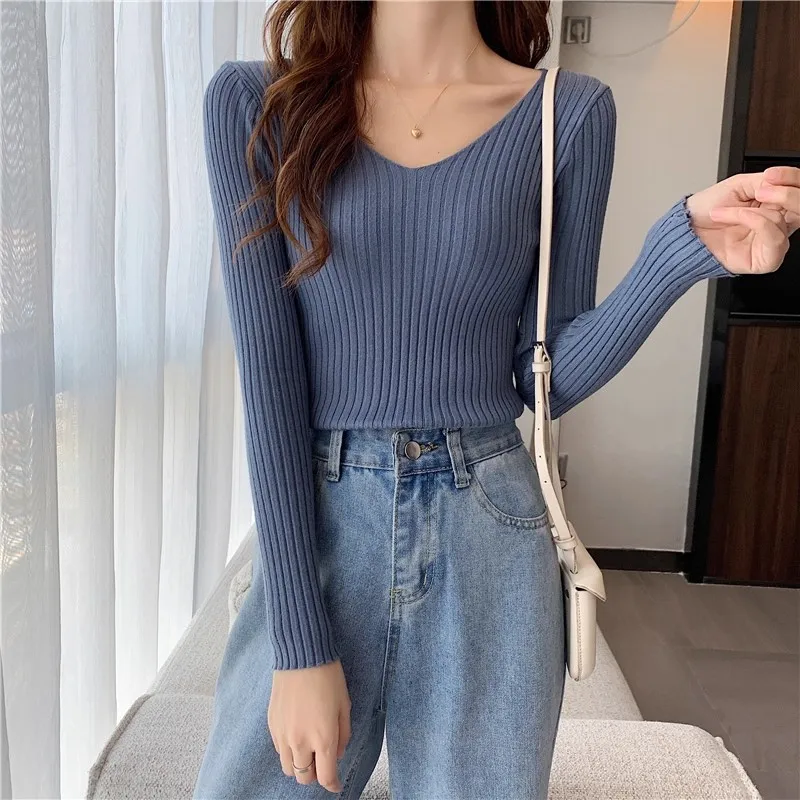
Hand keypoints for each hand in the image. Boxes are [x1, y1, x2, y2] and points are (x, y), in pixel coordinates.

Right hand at [268, 658, 351, 793]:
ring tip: (309, 748)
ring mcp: (283, 734)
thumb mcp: (345, 706)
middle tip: (322, 761)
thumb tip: (336, 754)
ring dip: (300, 764)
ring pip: (289, 767)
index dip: (333, 784)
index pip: (326, 777)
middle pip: (304, 777)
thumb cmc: (328, 677)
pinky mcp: (272, 724)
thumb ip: (343, 735)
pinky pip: (279, 749)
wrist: (302, 655)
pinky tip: (297, 733)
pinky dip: (288, 749)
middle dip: (315, 774)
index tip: (336, 784)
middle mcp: (300, 741)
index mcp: (323, 738)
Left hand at [686, 166, 799, 274]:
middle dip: (787, 194)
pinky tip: (736, 219)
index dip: (792, 179)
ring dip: (753, 211)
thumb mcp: (737, 186)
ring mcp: (772, 241)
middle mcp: (778, 222)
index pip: (799, 190)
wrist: (685, 231)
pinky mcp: (766, 260)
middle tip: (762, 190)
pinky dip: (755, 223)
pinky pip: (775, 239)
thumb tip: (781, 182)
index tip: (772, 174)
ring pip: (786, 220)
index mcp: (774, 203)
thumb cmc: (706, 211)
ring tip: (725, 210)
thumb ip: (764, 181)